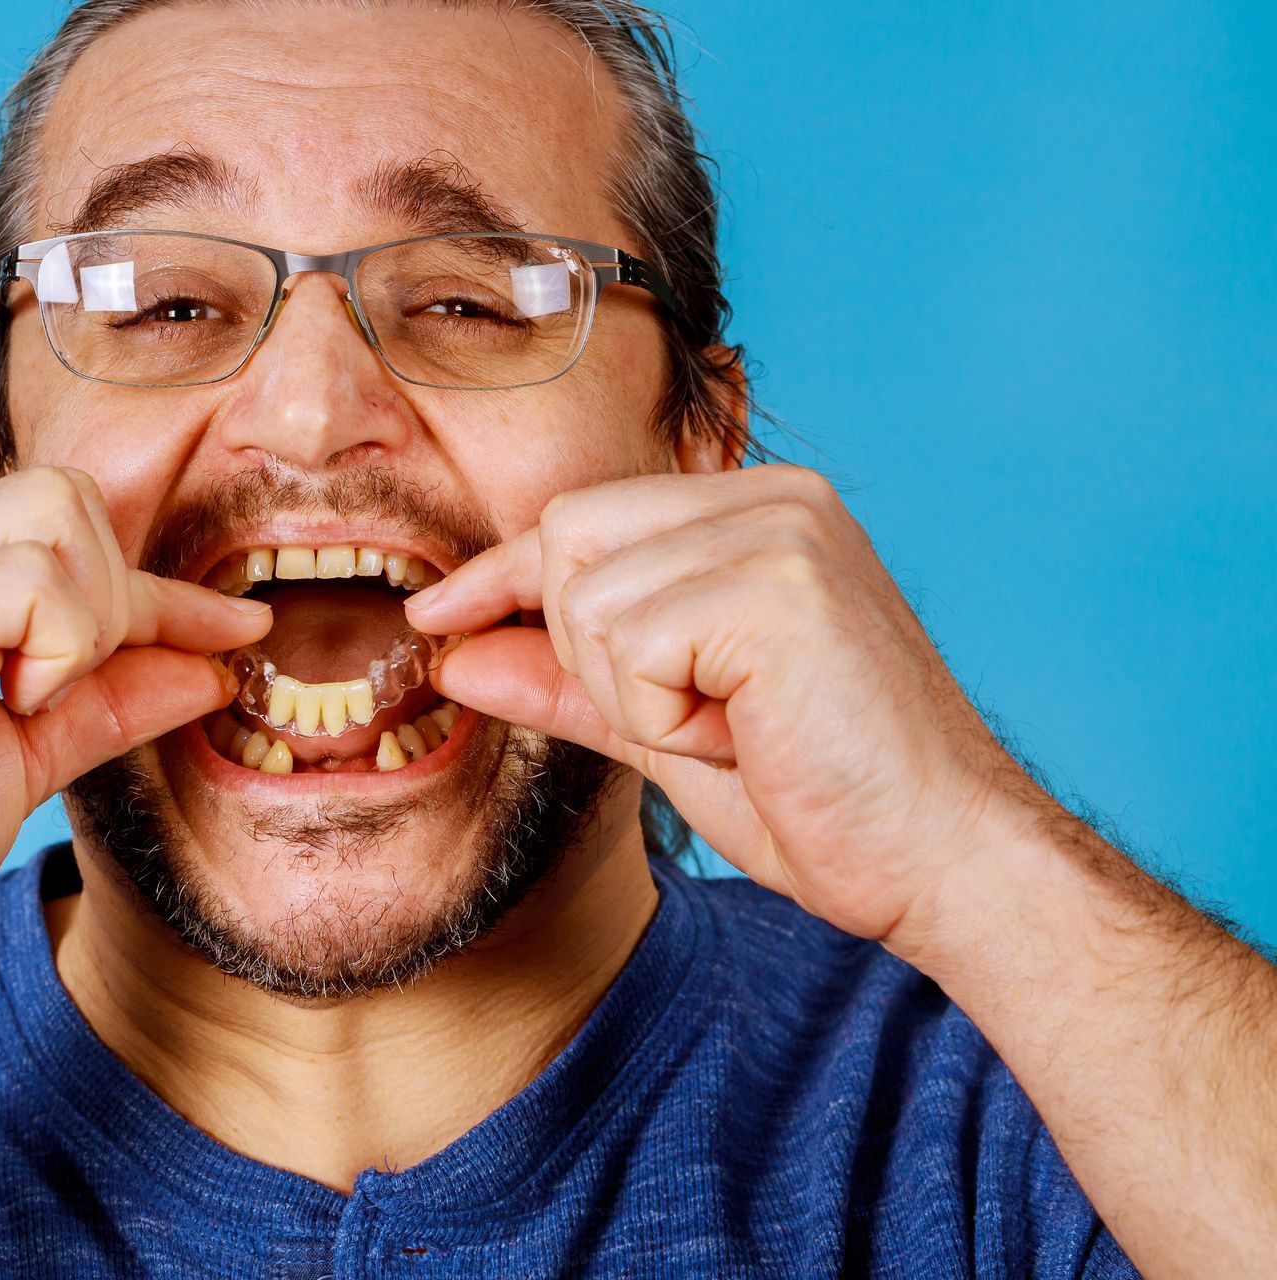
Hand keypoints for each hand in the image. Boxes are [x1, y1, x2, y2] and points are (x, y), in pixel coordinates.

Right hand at [0, 466, 270, 1004]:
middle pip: (67, 496)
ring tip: (28, 705)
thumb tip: (204, 668)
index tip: (233, 630)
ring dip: (86, 618)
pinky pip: (32, 574)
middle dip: (117, 594)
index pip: (59, 530)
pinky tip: (13, 707)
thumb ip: (104, 702)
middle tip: (72, 697)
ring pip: (59, 511)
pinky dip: (59, 643)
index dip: (154, 586)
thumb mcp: (19, 763)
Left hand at [405, 464, 1039, 946]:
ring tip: (735, 728)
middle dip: (589, 651)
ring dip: (635, 696)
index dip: (500, 574)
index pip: (583, 517)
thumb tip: (456, 654)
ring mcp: (782, 531)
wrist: (943, 863)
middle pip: (569, 537)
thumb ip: (566, 681)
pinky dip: (664, 717)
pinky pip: (629, 647)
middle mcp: (776, 496)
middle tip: (694, 717)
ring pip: (588, 600)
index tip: (436, 617)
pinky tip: (747, 735)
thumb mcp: (666, 731)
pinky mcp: (779, 586)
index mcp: (759, 511)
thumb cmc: (823, 799)